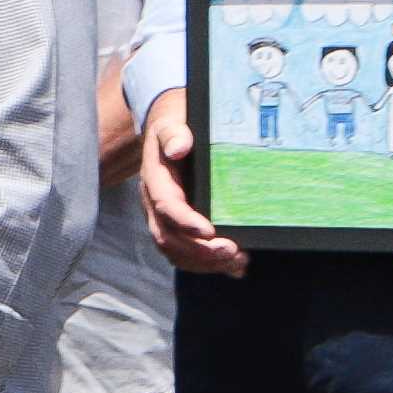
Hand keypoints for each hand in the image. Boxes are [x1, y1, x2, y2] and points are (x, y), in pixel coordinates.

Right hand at [135, 89, 243, 277]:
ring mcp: (164, 218)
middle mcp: (154, 204)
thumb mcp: (172, 125)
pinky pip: (186, 253)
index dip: (185, 222)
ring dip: (205, 262)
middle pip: (168, 237)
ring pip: (175, 251)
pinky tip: (235, 268)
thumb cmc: (175, 129)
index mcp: (154, 180)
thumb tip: (179, 147)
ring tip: (237, 262)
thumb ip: (174, 134)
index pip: (165, 206)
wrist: (168, 135)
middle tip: (232, 252)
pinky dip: (209, 265)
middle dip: (199, 251)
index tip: (210, 231)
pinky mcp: (177, 226)